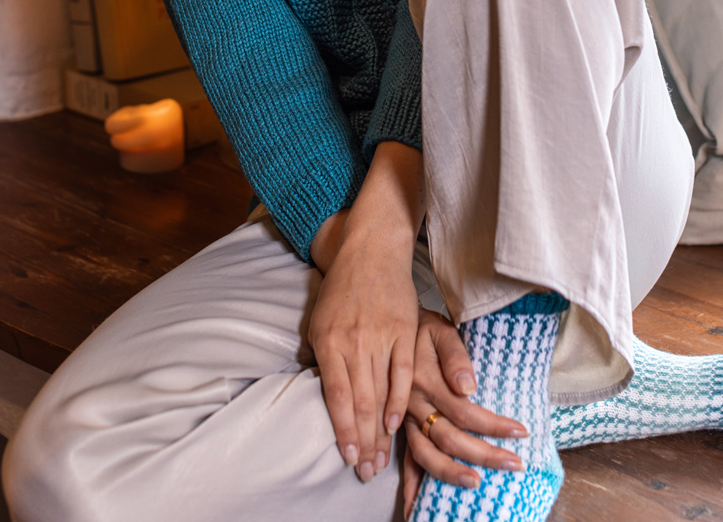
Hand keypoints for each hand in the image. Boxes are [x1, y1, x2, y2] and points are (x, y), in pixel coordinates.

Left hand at [308, 231, 418, 483]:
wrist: (371, 252)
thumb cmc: (341, 289)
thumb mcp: (319, 320)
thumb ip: (322, 358)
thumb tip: (324, 396)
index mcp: (328, 340)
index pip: (336, 396)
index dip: (342, 429)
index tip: (347, 457)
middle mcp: (354, 340)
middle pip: (360, 401)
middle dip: (363, 440)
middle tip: (366, 470)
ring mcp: (381, 335)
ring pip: (381, 393)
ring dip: (380, 430)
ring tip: (380, 457)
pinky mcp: (404, 330)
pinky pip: (402, 373)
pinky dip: (399, 400)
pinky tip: (396, 422)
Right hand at [402, 309, 526, 517]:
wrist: (393, 326)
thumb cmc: (422, 328)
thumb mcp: (440, 330)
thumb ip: (455, 356)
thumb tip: (469, 387)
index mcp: (425, 381)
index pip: (464, 411)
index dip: (492, 425)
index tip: (520, 432)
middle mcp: (414, 404)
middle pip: (449, 437)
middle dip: (483, 454)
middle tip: (515, 464)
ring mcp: (405, 418)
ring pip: (426, 453)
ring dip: (450, 473)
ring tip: (476, 484)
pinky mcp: (400, 425)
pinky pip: (404, 457)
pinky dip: (410, 481)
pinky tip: (415, 504)